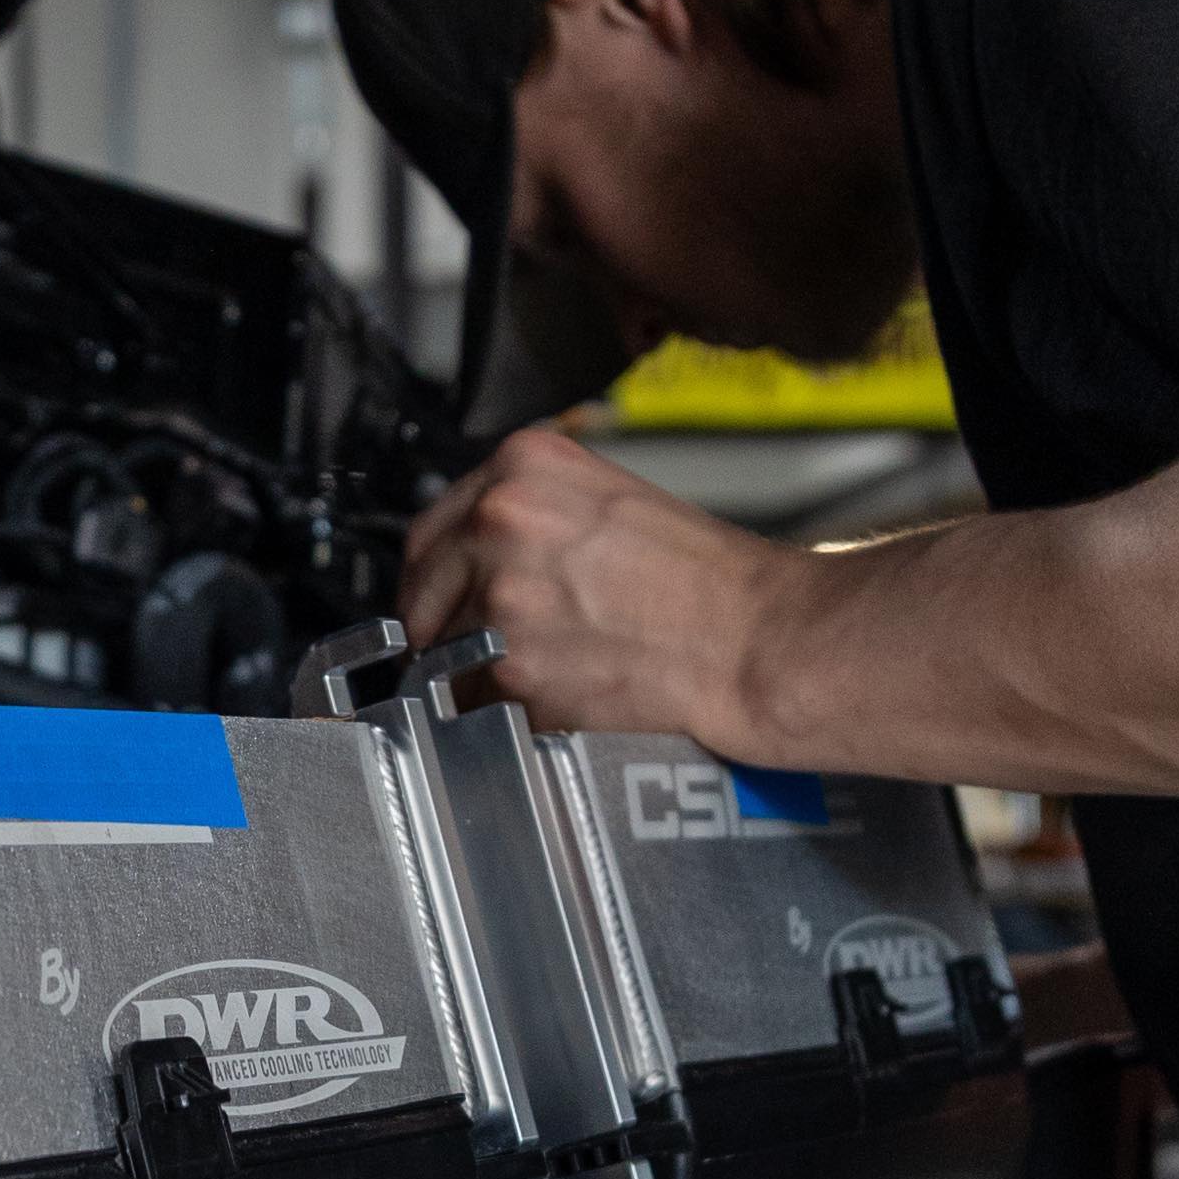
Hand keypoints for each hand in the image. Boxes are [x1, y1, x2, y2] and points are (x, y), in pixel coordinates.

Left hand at [399, 426, 786, 751]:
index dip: (433, 579)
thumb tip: (477, 560)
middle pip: (422, 593)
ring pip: (444, 654)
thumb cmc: (709, 581)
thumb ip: (532, 517)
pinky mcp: (511, 667)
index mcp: (523, 466)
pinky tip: (556, 699)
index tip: (440, 604)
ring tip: (543, 676)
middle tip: (475, 652)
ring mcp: (499, 595)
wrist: (756, 640)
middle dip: (441, 630)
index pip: (430, 531)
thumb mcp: (610, 500)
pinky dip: (503, 712)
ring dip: (475, 676)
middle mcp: (501, 520)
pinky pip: (474, 703)